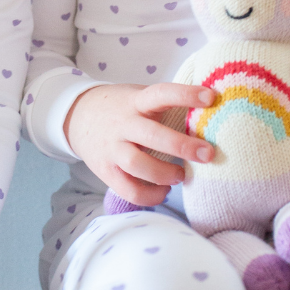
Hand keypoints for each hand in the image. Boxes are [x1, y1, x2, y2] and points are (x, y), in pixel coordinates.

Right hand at [64, 82, 215, 206]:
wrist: (77, 116)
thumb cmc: (122, 108)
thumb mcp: (139, 97)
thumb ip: (165, 105)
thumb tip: (212, 114)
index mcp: (136, 101)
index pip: (161, 93)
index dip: (186, 94)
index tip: (211, 98)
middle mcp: (123, 124)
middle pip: (153, 136)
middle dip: (182, 146)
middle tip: (207, 154)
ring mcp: (112, 148)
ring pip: (138, 165)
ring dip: (165, 174)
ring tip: (181, 176)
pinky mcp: (105, 170)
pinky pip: (129, 190)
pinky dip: (150, 196)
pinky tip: (163, 190)